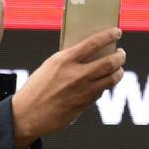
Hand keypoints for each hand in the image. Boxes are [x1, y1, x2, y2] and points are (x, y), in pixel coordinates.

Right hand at [10, 28, 125, 148]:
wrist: (27, 115)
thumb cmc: (36, 89)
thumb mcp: (50, 66)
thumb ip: (69, 60)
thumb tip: (89, 54)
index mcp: (65, 60)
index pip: (94, 43)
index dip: (109, 36)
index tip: (117, 32)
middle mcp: (76, 75)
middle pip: (109, 62)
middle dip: (120, 56)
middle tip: (121, 53)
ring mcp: (82, 92)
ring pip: (111, 79)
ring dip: (119, 72)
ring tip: (118, 69)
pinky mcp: (83, 105)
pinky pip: (101, 92)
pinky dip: (105, 86)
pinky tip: (103, 83)